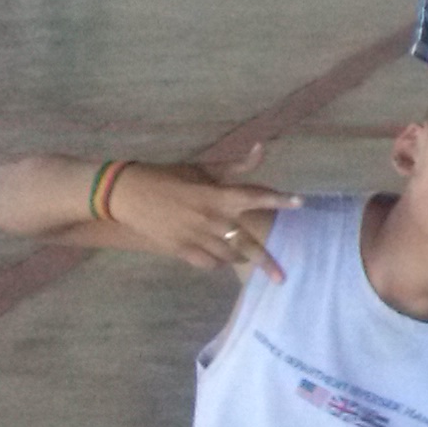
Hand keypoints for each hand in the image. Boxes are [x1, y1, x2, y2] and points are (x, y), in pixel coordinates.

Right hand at [108, 156, 299, 277]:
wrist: (127, 194)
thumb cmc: (169, 177)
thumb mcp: (202, 168)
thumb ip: (236, 166)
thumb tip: (262, 148)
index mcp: (217, 195)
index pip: (255, 197)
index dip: (279, 200)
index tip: (301, 204)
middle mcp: (211, 219)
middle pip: (247, 243)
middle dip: (266, 262)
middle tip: (282, 277)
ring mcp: (195, 237)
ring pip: (228, 256)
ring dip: (242, 259)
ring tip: (251, 261)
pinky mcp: (180, 249)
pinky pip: (208, 263)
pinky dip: (219, 263)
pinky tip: (224, 259)